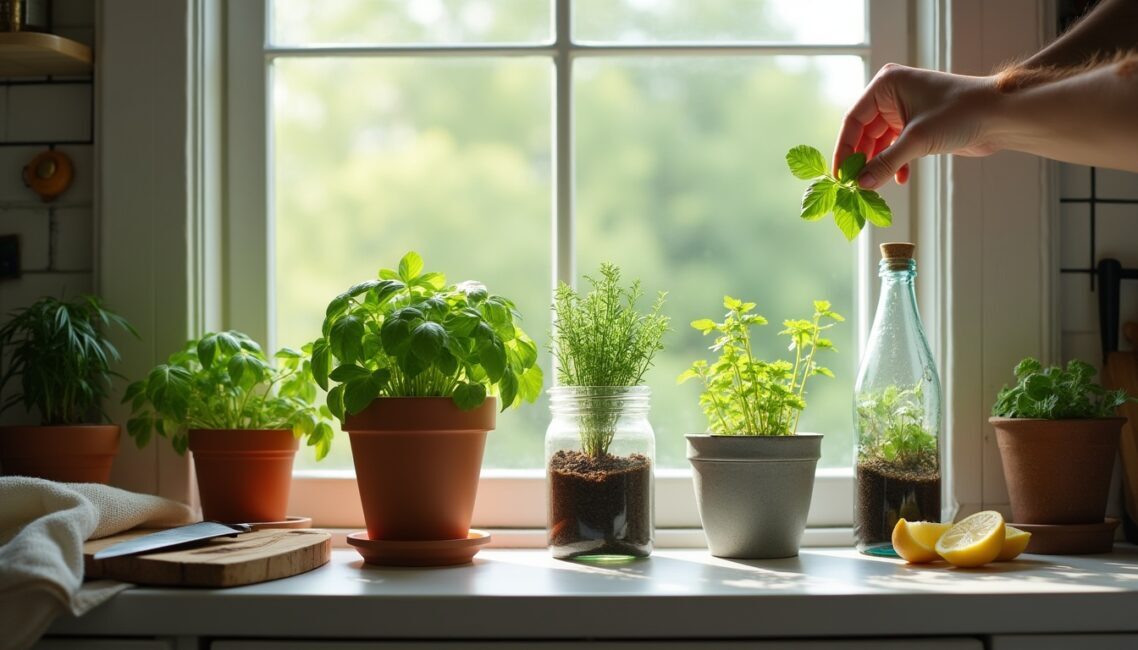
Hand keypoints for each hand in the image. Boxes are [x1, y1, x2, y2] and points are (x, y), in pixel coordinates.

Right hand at [834, 64, 1003, 189]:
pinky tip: (899, 179)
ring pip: (880, 143)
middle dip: (862, 159)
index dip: (845, 149)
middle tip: (855, 185)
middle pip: (864, 133)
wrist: (1001, 115)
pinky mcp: (918, 126)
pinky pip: (896, 147)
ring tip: (874, 186)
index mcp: (886, 85)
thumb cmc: (961, 113)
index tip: (840, 175)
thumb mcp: (917, 140)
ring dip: (878, 164)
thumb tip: (860, 184)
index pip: (853, 120)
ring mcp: (905, 111)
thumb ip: (885, 162)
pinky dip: (895, 163)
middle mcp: (892, 95)